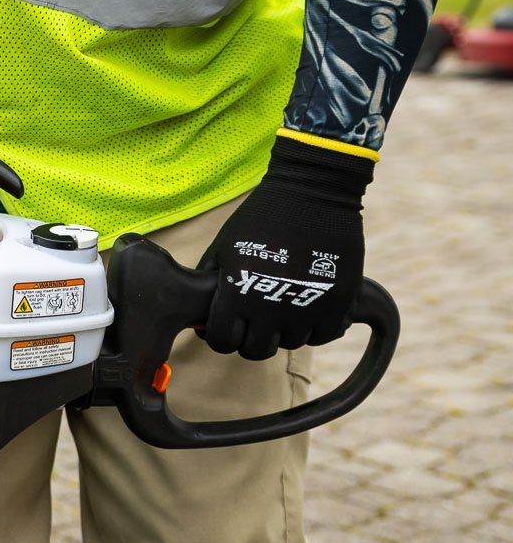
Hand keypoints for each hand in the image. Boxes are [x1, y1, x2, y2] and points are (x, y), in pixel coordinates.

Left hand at [200, 136, 373, 360]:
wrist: (313, 191)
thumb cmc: (261, 217)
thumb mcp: (223, 248)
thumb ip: (210, 283)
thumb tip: (201, 316)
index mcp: (238, 293)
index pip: (222, 342)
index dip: (220, 337)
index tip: (226, 326)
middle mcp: (273, 308)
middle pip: (256, 351)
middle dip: (250, 339)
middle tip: (254, 322)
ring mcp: (309, 307)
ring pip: (291, 343)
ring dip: (284, 331)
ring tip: (283, 306)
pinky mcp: (340, 303)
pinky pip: (324, 335)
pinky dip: (314, 328)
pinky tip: (307, 308)